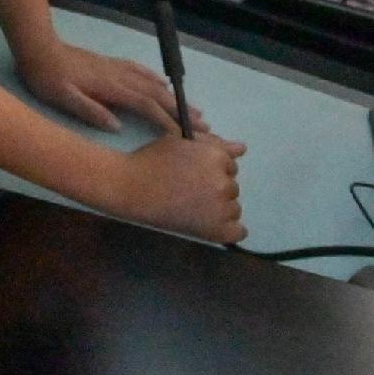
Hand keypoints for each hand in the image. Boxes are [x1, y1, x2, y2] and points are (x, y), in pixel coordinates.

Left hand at [21, 39, 180, 137]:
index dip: (167, 121)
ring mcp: (117, 68)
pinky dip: (156, 80)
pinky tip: (164, 84)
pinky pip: (141, 71)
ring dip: (175, 97)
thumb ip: (91, 112)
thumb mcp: (63, 99)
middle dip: (181, 111)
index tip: (184, 136)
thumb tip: (117, 127)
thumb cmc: (48, 78)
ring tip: (194, 109)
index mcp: (111, 88)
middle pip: (157, 94)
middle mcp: (120, 76)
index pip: (146, 106)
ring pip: (153, 83)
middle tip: (204, 126)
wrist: (39, 49)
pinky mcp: (110, 64)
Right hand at [97, 131, 246, 244]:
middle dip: (215, 188)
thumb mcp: (182, 142)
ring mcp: (221, 207)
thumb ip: (214, 143)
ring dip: (219, 208)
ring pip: (233, 208)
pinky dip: (228, 229)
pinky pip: (238, 231)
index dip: (211, 170)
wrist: (131, 188)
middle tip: (188, 191)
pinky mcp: (216, 229)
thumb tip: (242, 149)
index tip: (192, 176)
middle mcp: (224, 181)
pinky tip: (211, 225)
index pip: (229, 166)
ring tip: (192, 207)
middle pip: (232, 187)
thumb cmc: (152, 161)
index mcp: (217, 157)